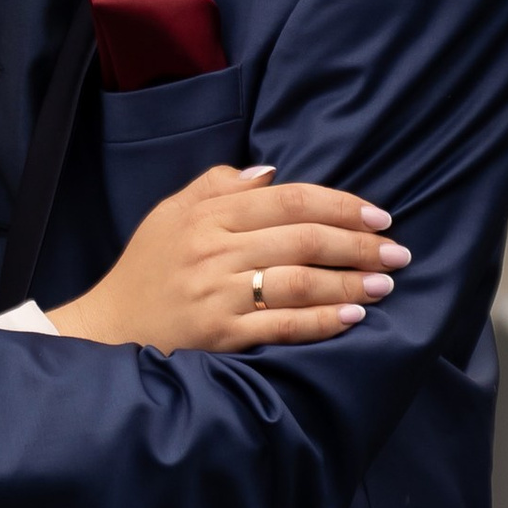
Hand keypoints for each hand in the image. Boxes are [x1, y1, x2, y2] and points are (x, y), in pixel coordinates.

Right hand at [46, 163, 406, 353]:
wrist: (110, 328)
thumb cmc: (147, 269)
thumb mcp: (170, 214)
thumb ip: (216, 186)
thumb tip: (271, 173)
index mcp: (207, 216)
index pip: (288, 200)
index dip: (340, 205)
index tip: (379, 215)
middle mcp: (214, 250)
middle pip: (301, 238)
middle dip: (357, 244)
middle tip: (397, 251)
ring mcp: (218, 294)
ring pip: (298, 281)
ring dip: (349, 282)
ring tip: (384, 283)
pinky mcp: (220, 335)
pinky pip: (282, 325)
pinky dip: (321, 321)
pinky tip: (352, 317)